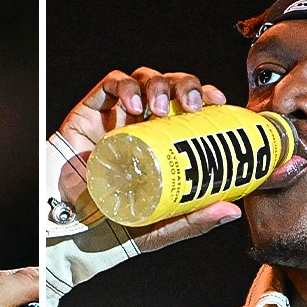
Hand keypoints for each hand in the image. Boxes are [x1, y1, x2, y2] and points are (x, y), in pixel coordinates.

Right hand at [56, 67, 241, 250]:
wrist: (74, 228)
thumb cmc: (118, 224)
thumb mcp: (162, 226)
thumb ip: (194, 220)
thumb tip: (232, 211)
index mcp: (165, 141)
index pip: (191, 106)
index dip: (207, 95)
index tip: (219, 102)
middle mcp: (145, 123)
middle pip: (173, 85)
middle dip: (187, 85)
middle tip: (192, 106)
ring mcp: (119, 115)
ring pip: (146, 78)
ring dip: (158, 84)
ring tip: (159, 109)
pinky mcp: (93, 112)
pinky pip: (111, 84)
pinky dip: (125, 86)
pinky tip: (132, 104)